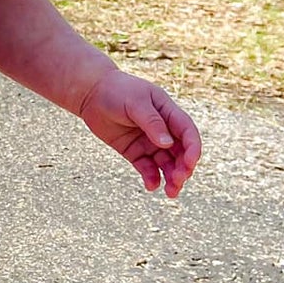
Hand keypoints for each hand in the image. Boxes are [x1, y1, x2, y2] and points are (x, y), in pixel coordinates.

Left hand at [75, 65, 200, 198]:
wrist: (91, 93)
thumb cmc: (116, 91)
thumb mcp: (136, 103)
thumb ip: (152, 122)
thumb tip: (168, 143)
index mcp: (168, 112)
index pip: (187, 132)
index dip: (192, 149)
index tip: (190, 163)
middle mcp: (162, 129)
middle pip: (180, 152)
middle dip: (183, 168)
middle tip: (178, 181)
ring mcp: (149, 141)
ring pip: (166, 163)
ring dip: (171, 177)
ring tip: (170, 191)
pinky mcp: (135, 152)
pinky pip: (147, 168)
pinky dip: (151, 178)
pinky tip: (151, 186)